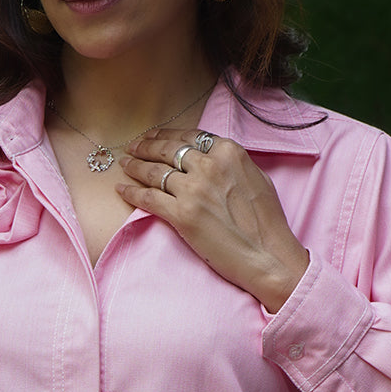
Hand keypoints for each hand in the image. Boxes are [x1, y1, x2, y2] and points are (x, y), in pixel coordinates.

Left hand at [117, 131, 309, 313]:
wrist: (268, 256)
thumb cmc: (267, 222)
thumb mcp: (255, 178)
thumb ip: (230, 164)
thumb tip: (211, 158)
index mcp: (228, 152)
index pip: (188, 136)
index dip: (166, 135)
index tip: (153, 137)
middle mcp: (209, 165)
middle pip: (167, 150)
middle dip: (145, 146)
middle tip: (132, 148)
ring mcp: (194, 189)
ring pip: (154, 172)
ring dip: (135, 166)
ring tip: (124, 165)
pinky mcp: (182, 214)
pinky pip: (148, 198)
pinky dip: (131, 192)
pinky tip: (121, 189)